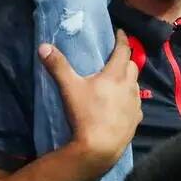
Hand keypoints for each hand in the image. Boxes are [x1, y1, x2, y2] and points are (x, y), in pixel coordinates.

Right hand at [39, 31, 141, 173]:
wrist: (100, 148)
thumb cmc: (85, 114)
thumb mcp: (69, 88)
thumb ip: (58, 66)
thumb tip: (44, 46)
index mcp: (116, 74)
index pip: (124, 50)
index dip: (122, 39)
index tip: (120, 32)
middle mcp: (130, 86)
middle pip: (132, 66)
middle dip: (126, 59)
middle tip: (116, 57)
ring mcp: (135, 103)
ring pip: (135, 84)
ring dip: (128, 79)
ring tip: (118, 80)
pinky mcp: (136, 119)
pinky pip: (136, 103)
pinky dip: (130, 98)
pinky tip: (122, 104)